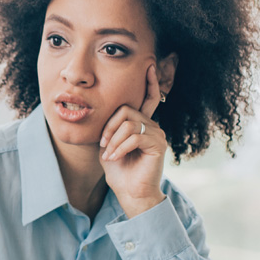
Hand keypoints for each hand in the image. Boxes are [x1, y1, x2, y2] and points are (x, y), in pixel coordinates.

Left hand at [100, 65, 167, 216]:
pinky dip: (119, 147)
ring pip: (129, 123)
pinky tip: (114, 158)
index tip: (148, 66)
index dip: (149, 82)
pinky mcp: (159, 144)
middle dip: (109, 127)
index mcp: (142, 123)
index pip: (148, 98)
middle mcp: (152, 125)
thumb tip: (100, 109)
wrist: (130, 192)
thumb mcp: (108, 144)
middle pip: (126, 109)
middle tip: (103, 145)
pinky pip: (134, 136)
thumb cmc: (118, 170)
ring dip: (112, 140)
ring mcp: (157, 134)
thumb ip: (109, 127)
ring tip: (108, 154)